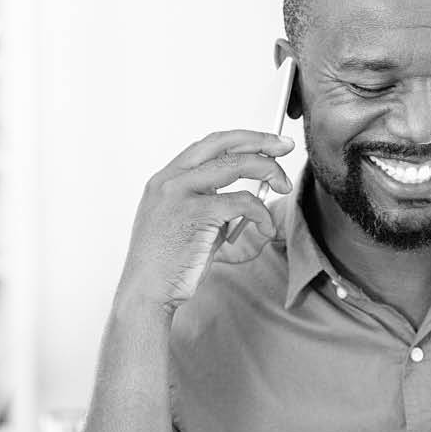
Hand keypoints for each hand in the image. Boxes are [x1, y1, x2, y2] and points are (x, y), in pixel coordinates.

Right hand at [116, 129, 294, 314]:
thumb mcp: (185, 224)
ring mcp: (180, 194)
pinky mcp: (196, 213)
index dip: (241, 139)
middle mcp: (170, 180)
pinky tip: (266, 226)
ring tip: (283, 185)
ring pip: (236, 165)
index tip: (266, 143)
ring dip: (268, 170)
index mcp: (165, 180)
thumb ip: (210, 206)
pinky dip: (261, 212)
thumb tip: (245, 200)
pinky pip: (242, 201)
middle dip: (260, 140)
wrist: (145, 291)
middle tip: (285, 146)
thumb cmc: (165, 265)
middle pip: (223, 144)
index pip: (208, 146)